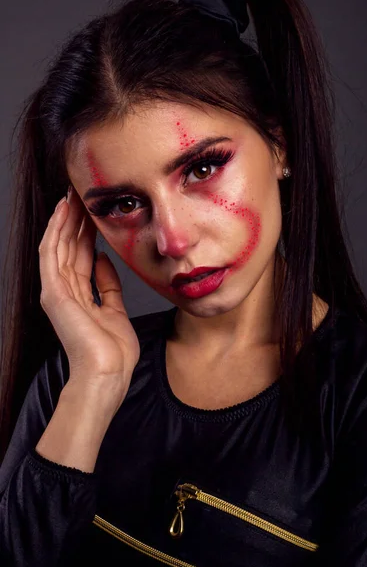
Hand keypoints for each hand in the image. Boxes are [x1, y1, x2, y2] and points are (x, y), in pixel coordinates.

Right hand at [38, 186, 139, 409]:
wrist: (108, 373)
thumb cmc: (113, 351)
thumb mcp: (114, 309)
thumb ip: (107, 285)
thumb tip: (103, 261)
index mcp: (77, 296)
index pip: (78, 255)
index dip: (84, 232)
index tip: (92, 210)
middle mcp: (63, 291)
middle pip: (67, 247)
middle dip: (74, 220)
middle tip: (81, 194)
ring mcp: (55, 291)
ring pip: (58, 245)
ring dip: (65, 220)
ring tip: (72, 195)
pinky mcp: (53, 293)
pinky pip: (52, 254)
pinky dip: (56, 231)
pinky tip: (63, 212)